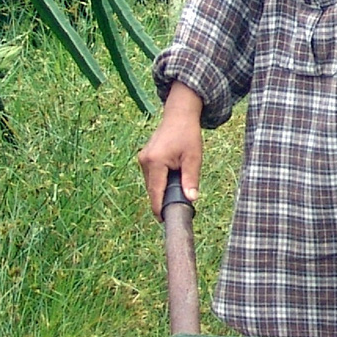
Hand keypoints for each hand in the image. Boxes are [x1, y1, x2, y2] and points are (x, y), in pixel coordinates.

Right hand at [138, 86, 204, 219]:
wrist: (179, 115)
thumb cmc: (187, 134)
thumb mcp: (193, 157)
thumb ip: (191, 179)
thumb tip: (191, 199)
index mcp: (155, 162)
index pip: (155, 192)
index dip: (159, 209)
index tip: (164, 220)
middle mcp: (145, 161)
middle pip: (153, 189)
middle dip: (164, 198)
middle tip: (179, 204)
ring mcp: (142, 159)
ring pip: (151, 184)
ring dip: (163, 189)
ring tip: (178, 185)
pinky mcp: (144, 158)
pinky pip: (151, 176)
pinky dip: (160, 181)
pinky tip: (172, 177)